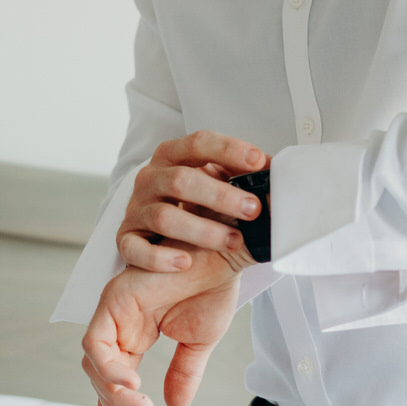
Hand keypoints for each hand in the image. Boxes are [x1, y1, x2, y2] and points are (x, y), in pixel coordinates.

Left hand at [82, 245, 239, 405]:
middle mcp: (119, 324)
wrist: (224, 256)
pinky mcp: (112, 300)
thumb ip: (183, 374)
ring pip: (93, 364)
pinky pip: (96, 344)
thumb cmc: (213, 288)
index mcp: (135, 334)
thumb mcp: (199, 343)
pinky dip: (109, 368)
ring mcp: (113, 311)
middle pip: (100, 377)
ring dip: (113, 393)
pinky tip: (132, 384)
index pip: (113, 379)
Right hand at [117, 131, 266, 272]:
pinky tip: (185, 262)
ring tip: (233, 242)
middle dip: (221, 195)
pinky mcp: (126, 239)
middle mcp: (151, 179)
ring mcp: (136, 209)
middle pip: (181, 180)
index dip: (228, 150)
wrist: (167, 241)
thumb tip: (280, 174)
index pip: (198, 143)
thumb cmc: (197, 207)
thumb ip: (243, 178)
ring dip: (202, 230)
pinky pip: (135, 249)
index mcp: (174, 156)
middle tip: (253, 209)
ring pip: (164, 216)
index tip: (258, 162)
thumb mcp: (218, 187)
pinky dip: (160, 257)